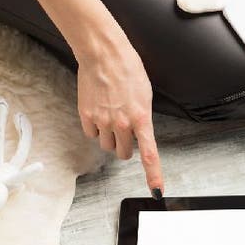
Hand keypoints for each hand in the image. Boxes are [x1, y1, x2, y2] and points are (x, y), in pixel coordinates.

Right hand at [73, 25, 163, 191]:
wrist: (104, 55)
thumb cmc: (128, 69)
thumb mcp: (145, 94)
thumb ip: (142, 116)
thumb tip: (139, 130)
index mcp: (142, 117)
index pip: (149, 153)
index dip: (153, 174)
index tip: (156, 190)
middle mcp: (122, 123)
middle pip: (124, 153)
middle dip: (125, 147)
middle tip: (125, 131)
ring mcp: (103, 121)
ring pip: (106, 145)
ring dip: (110, 138)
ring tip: (111, 116)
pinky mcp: (87, 116)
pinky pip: (92, 134)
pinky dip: (95, 128)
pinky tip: (99, 112)